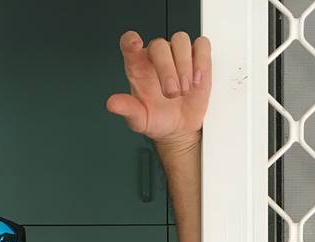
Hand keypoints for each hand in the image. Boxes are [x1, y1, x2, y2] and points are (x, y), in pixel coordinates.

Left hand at [106, 31, 210, 150]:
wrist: (180, 128)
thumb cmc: (158, 120)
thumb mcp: (140, 120)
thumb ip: (127, 110)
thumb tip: (113, 104)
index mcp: (138, 67)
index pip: (129, 44)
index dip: (131, 40)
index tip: (135, 44)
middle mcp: (157, 58)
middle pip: (160, 45)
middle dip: (167, 69)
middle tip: (172, 93)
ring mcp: (177, 56)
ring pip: (181, 41)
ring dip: (185, 66)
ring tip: (186, 89)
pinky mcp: (198, 59)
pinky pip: (201, 46)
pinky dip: (201, 62)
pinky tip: (197, 80)